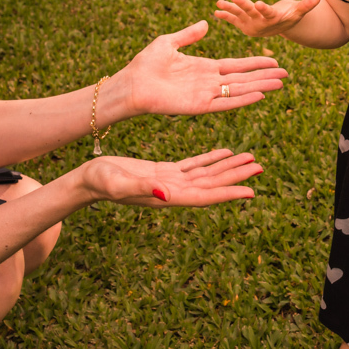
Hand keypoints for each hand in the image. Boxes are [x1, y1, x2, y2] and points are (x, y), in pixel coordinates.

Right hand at [85, 148, 261, 206]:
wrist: (88, 179)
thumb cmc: (100, 182)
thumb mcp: (118, 183)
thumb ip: (141, 189)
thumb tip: (167, 195)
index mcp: (166, 196)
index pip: (204, 197)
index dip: (227, 194)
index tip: (251, 191)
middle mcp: (173, 191)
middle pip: (211, 185)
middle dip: (236, 177)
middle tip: (260, 167)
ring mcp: (170, 182)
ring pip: (206, 174)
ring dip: (228, 167)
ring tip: (251, 159)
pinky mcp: (165, 172)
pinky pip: (194, 165)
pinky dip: (211, 159)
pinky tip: (225, 153)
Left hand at [116, 21, 285, 117]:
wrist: (131, 85)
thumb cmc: (145, 65)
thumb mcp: (168, 43)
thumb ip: (188, 35)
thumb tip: (206, 22)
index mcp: (204, 68)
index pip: (236, 65)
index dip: (255, 63)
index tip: (274, 60)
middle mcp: (208, 82)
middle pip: (244, 78)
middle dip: (265, 76)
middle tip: (286, 75)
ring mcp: (206, 95)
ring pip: (240, 90)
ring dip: (260, 87)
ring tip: (280, 84)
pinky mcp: (199, 106)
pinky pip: (226, 103)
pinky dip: (243, 100)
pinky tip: (259, 95)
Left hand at [213, 0, 321, 37]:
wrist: (279, 29)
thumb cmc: (290, 16)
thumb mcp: (298, 11)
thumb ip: (306, 5)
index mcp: (273, 19)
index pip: (268, 13)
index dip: (263, 8)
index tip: (258, 3)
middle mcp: (260, 23)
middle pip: (250, 12)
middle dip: (242, 4)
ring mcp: (250, 24)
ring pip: (239, 14)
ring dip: (229, 8)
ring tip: (218, 3)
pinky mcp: (243, 24)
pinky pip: (233, 19)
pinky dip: (225, 14)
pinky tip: (216, 10)